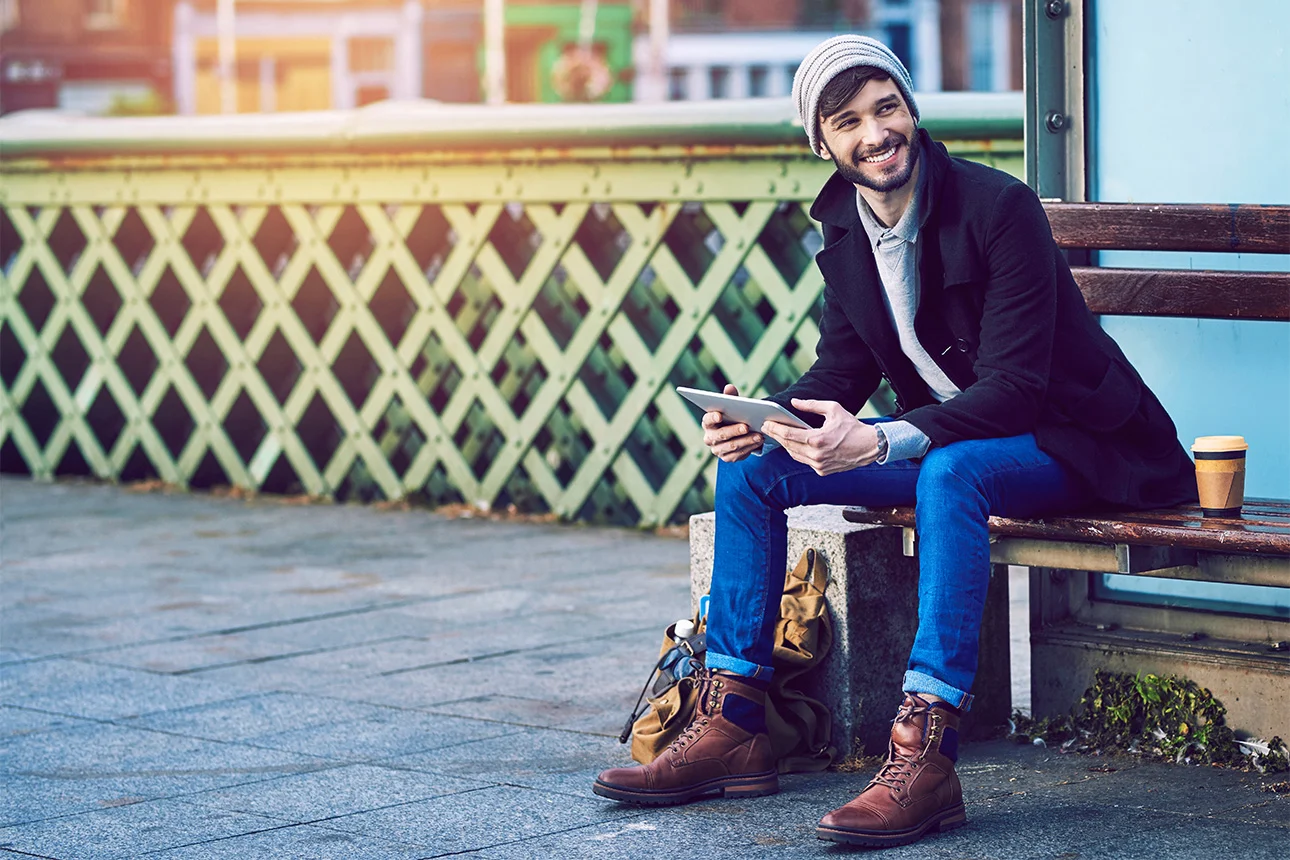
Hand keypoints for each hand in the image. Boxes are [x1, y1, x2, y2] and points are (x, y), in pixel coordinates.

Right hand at [702, 384, 764, 461]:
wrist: (737, 434)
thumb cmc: (732, 417)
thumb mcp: (732, 406)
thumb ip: (730, 397)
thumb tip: (729, 387)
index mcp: (708, 423)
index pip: (707, 420)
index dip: (712, 418)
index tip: (720, 415)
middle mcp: (709, 438)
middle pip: (721, 435)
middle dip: (734, 430)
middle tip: (746, 426)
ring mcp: (717, 449)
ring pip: (731, 446)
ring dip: (746, 441)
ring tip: (759, 436)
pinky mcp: (727, 457)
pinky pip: (738, 454)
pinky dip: (749, 448)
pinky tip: (758, 442)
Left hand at [759, 398, 879, 474]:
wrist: (869, 446)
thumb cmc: (852, 427)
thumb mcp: (833, 409)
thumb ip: (811, 405)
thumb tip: (794, 402)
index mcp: (817, 439)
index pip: (789, 434)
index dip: (775, 429)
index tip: (766, 424)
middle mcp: (816, 455)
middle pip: (788, 445)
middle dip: (776, 436)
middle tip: (767, 428)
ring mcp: (819, 465)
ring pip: (794, 455)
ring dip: (785, 445)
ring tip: (778, 435)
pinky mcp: (822, 471)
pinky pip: (804, 461)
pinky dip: (797, 453)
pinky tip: (792, 444)